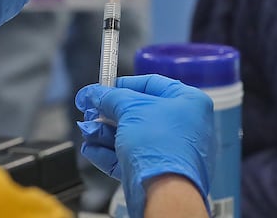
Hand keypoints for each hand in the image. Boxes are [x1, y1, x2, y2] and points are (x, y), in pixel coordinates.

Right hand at [75, 75, 214, 217]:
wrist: (166, 192)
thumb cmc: (162, 147)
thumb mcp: (131, 109)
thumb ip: (110, 97)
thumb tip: (95, 93)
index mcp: (189, 102)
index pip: (152, 84)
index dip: (123, 84)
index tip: (103, 87)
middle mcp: (183, 125)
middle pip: (138, 111)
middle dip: (109, 112)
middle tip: (89, 110)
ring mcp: (170, 150)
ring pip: (131, 136)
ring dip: (104, 133)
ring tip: (87, 130)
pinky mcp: (156, 171)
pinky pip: (129, 157)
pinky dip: (108, 152)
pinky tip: (91, 148)